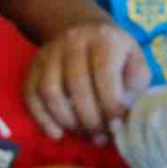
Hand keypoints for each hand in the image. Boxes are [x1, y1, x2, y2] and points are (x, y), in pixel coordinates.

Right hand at [24, 21, 150, 137]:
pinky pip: (31, 95)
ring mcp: (50, 52)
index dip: (111, 106)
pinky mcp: (33, 66)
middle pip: (76, 85)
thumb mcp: (135, 63)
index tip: (116, 126)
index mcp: (104, 38)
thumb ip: (135, 87)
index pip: (104, 74)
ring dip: (66, 120)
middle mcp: (74, 40)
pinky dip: (42, 119)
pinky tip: (57, 133)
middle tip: (100, 136)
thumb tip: (122, 114)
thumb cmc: (116, 56)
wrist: (86, 32)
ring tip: (82, 133)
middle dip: (90, 119)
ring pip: (50, 91)